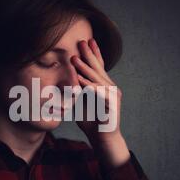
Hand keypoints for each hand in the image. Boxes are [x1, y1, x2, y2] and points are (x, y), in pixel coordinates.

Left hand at [71, 38, 129, 166]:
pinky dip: (89, 86)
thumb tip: (65, 82)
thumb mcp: (82, 103)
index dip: (93, 53)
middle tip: (81, 41)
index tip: (87, 40)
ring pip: (97, 79)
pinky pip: (99, 92)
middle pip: (98, 69)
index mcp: (103, 86)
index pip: (98, 67)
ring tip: (75, 59)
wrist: (103, 139)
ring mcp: (113, 95)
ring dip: (85, 68)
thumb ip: (77, 91)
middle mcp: (110, 88)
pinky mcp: (113, 104)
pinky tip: (80, 80)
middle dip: (89, 54)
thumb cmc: (92, 122)